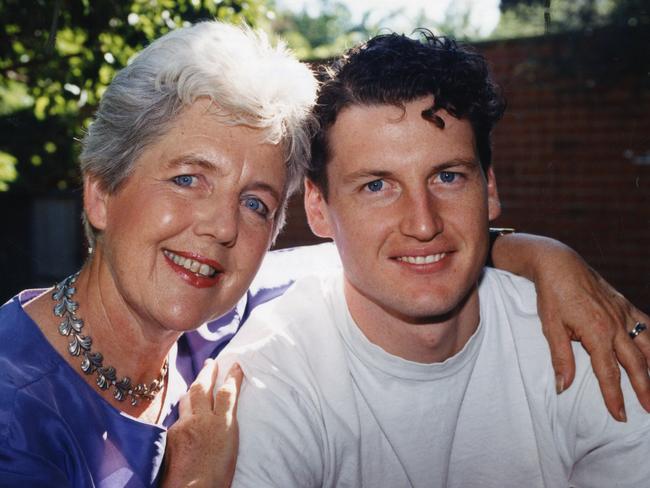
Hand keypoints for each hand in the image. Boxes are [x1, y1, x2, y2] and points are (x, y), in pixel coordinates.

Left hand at [161, 359, 242, 487]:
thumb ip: (224, 426)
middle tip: (211, 362)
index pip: (228, 392)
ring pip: (188, 399)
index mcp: (223, 423)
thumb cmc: (218, 476)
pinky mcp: (171, 434)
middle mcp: (203, 419)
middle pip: (204, 386)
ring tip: (198, 382)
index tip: (235, 365)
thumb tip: (222, 415)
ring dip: (194, 388)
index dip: (232, 376)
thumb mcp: (230, 446)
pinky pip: (179, 417)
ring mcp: (185, 425)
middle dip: (208, 371)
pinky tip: (186, 416)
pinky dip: (184, 414)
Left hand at [532, 241, 649, 421]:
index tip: (620, 415)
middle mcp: (615, 324)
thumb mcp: (550, 327)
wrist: (558, 263)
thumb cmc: (551, 294)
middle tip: (648, 410)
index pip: (608, 372)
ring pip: (647, 346)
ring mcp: (623, 313)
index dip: (614, 396)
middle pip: (635, 364)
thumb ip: (560, 358)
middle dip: (644, 389)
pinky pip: (646, 326)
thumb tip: (562, 387)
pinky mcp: (624, 305)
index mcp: (596, 332)